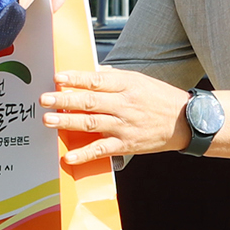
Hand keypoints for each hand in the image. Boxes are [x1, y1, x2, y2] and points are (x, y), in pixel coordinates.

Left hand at [43, 68, 192, 164]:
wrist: (185, 121)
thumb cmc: (159, 97)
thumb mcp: (139, 80)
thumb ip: (113, 78)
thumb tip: (90, 73)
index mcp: (127, 85)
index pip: (96, 80)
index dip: (76, 78)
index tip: (57, 78)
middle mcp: (124, 105)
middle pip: (90, 101)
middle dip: (64, 100)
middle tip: (44, 99)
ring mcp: (125, 126)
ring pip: (92, 123)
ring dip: (68, 122)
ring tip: (48, 120)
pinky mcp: (127, 144)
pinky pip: (102, 150)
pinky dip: (85, 153)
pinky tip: (69, 156)